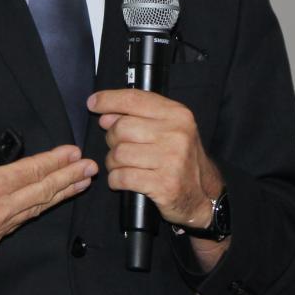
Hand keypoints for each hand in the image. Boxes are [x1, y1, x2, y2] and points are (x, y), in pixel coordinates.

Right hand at [0, 137, 96, 270]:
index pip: (32, 171)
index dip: (55, 161)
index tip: (72, 153)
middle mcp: (0, 209)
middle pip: (43, 190)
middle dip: (70, 177)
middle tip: (90, 168)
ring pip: (38, 207)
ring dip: (62, 194)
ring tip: (81, 183)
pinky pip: (24, 219)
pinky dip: (42, 207)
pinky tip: (51, 201)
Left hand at [87, 88, 222, 229]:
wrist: (201, 194)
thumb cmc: (180, 159)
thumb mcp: (168, 130)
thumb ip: (139, 118)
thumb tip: (106, 116)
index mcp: (178, 115)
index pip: (135, 100)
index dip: (109, 100)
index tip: (93, 103)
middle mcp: (177, 134)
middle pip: (122, 128)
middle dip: (112, 139)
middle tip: (119, 148)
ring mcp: (171, 160)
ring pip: (119, 154)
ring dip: (113, 162)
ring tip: (122, 166)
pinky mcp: (163, 185)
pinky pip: (122, 177)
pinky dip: (116, 180)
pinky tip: (122, 180)